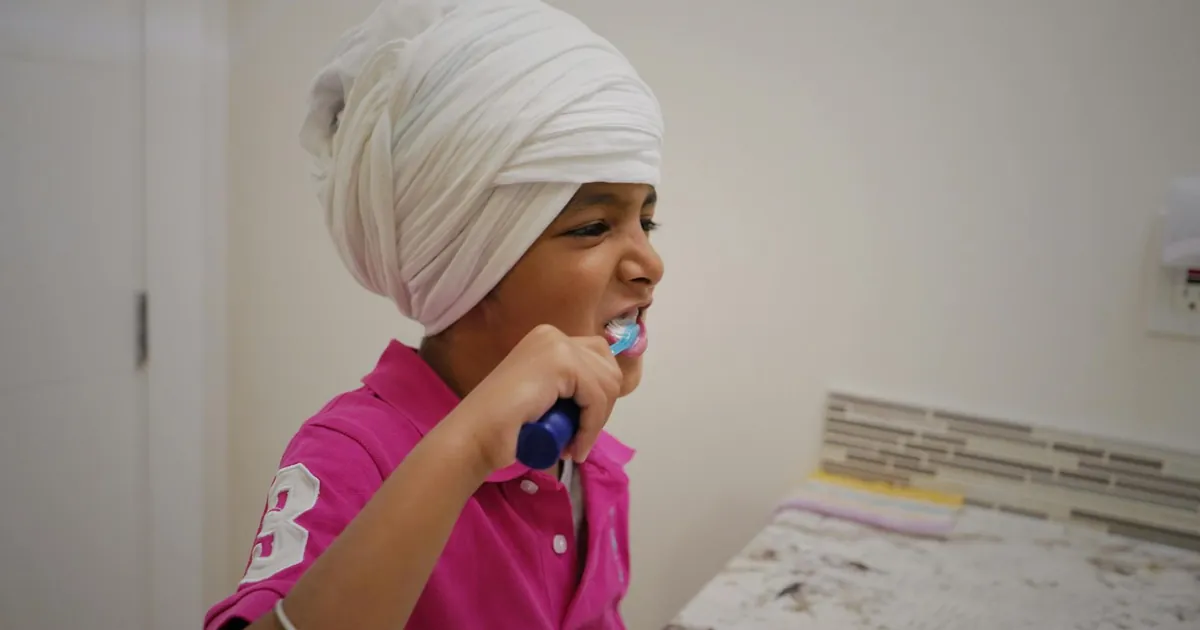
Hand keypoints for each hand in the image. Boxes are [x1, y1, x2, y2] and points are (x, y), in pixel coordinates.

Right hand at [440, 324, 622, 474]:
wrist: (476, 434)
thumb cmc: (504, 424)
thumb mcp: (545, 395)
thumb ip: (567, 387)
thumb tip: (606, 397)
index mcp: (549, 339)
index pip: (598, 360)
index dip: (597, 397)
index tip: (580, 428)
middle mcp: (554, 335)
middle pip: (608, 368)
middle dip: (602, 407)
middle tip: (578, 437)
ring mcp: (558, 345)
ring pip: (607, 385)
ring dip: (596, 423)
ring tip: (573, 446)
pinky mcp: (562, 362)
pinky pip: (597, 398)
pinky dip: (591, 428)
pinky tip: (575, 448)